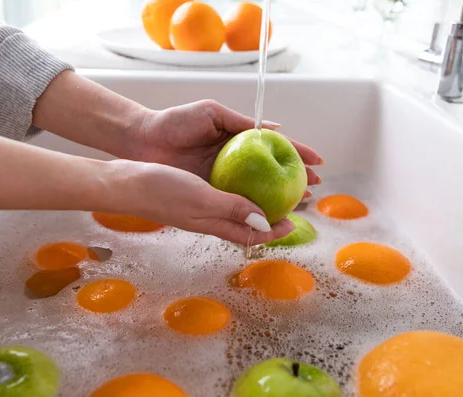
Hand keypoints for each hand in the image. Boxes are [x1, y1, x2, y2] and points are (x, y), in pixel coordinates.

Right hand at [105, 159, 294, 244]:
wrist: (127, 183)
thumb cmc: (161, 191)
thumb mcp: (202, 198)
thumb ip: (232, 209)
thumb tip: (264, 221)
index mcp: (214, 223)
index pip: (251, 235)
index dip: (273, 232)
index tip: (293, 222)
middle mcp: (209, 218)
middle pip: (246, 224)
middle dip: (269, 219)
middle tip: (290, 204)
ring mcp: (199, 207)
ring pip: (235, 210)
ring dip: (256, 204)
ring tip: (271, 191)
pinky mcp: (191, 194)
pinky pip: (223, 196)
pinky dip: (238, 190)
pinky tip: (238, 176)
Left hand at [131, 100, 323, 193]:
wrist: (144, 140)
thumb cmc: (176, 122)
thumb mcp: (212, 114)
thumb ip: (241, 123)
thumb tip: (276, 128)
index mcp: (236, 142)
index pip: (274, 148)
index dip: (296, 155)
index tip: (318, 163)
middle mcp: (234, 164)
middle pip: (271, 175)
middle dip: (295, 181)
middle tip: (315, 188)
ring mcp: (222, 181)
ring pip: (257, 194)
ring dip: (279, 200)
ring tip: (300, 204)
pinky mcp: (208, 195)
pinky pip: (235, 205)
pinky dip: (252, 211)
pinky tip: (268, 215)